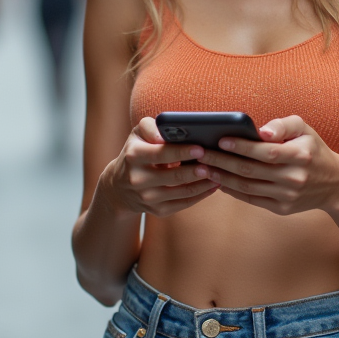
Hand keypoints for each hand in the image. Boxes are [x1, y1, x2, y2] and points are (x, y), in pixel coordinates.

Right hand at [99, 117, 220, 216]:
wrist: (119, 187)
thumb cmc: (135, 152)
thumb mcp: (137, 135)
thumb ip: (151, 127)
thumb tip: (166, 133)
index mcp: (134, 156)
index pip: (161, 154)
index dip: (182, 152)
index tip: (201, 148)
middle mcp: (138, 179)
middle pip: (174, 176)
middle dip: (197, 170)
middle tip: (215, 163)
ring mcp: (148, 198)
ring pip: (183, 191)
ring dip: (204, 183)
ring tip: (219, 173)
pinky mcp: (158, 210)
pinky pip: (184, 203)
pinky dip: (201, 195)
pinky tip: (212, 186)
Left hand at [198, 116, 338, 214]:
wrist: (334, 184)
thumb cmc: (313, 149)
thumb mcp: (304, 129)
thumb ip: (283, 125)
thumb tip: (261, 131)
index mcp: (300, 156)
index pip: (266, 152)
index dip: (242, 147)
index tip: (220, 140)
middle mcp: (294, 178)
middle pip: (250, 170)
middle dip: (221, 161)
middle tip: (199, 154)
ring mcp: (287, 196)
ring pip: (247, 187)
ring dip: (222, 177)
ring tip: (203, 167)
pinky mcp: (282, 209)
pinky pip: (251, 199)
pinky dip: (232, 191)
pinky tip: (218, 181)